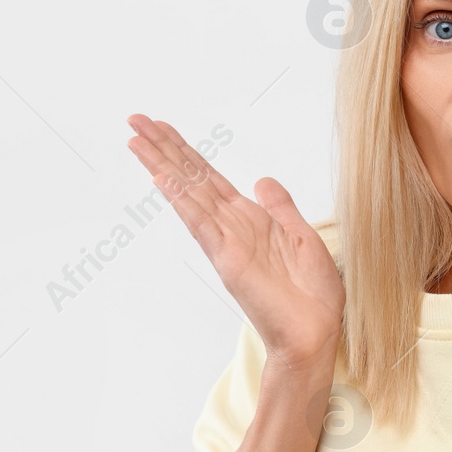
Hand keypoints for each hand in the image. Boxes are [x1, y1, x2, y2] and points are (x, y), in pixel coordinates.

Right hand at [125, 114, 343, 371]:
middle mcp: (232, 227)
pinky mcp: (227, 258)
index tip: (163, 128)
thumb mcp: (303, 237)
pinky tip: (161, 176)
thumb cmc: (313, 295)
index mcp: (251, 220)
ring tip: (136, 137)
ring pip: (187, 193)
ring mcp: (225, 241)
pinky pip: (199, 221)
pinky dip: (180, 197)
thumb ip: (281, 207)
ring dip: (162, 163)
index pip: (210, 178)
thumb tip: (262, 180)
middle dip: (164, 148)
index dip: (187, 152)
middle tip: (136, 119)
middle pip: (191, 178)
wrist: (316, 332)